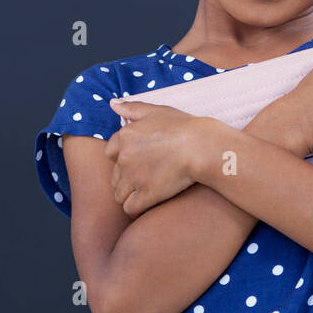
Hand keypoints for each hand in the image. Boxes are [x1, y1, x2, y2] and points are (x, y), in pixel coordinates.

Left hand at [104, 99, 205, 216]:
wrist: (202, 146)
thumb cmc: (184, 126)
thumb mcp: (157, 110)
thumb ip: (133, 108)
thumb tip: (113, 104)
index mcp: (125, 136)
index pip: (110, 153)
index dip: (123, 158)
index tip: (140, 160)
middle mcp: (124, 157)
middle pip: (115, 176)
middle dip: (126, 178)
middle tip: (147, 177)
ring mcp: (134, 178)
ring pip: (119, 194)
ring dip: (130, 194)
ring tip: (148, 192)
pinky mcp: (146, 195)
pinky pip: (130, 208)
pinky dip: (136, 208)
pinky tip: (148, 203)